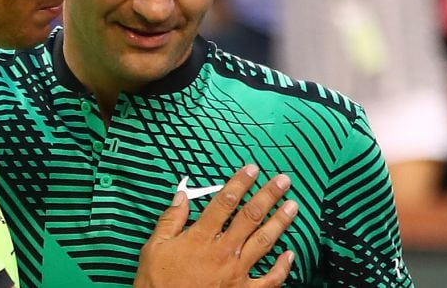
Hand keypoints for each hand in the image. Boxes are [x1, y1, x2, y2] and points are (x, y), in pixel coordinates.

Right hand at [134, 166, 297, 287]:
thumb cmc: (157, 284)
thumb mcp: (154, 248)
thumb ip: (170, 220)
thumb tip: (181, 196)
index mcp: (200, 237)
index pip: (224, 202)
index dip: (240, 183)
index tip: (252, 169)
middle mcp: (223, 251)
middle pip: (251, 216)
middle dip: (268, 195)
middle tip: (283, 181)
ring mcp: (236, 272)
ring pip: (264, 242)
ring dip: (280, 222)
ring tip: (293, 206)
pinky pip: (269, 280)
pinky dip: (282, 268)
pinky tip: (290, 255)